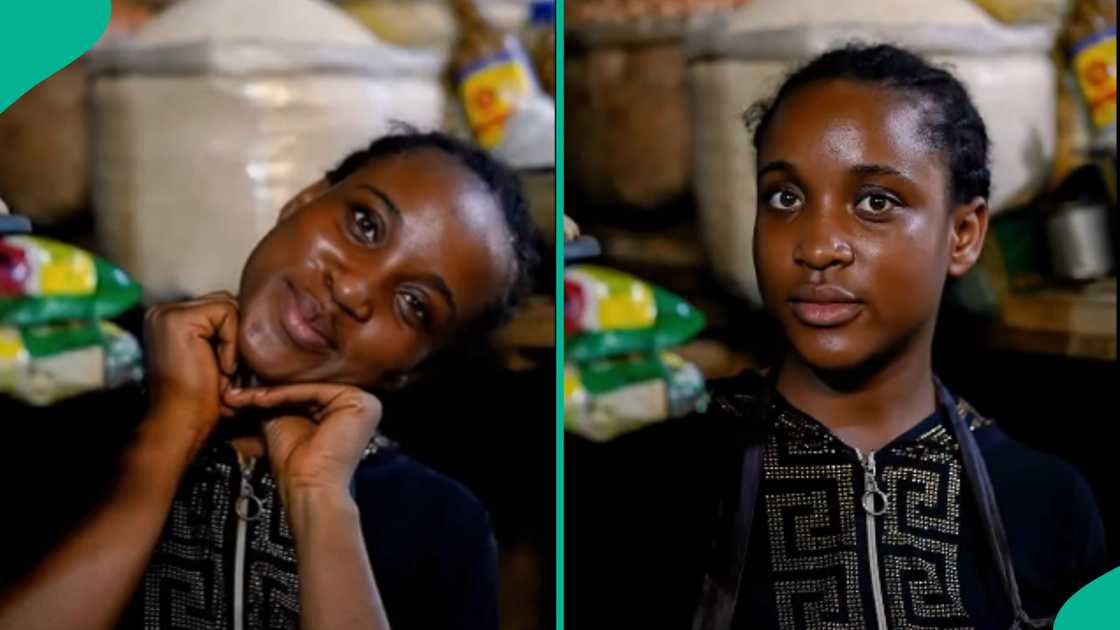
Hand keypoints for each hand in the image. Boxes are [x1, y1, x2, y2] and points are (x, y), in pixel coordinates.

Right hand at [142, 291, 238, 451]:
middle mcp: (163, 311)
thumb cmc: (201, 399)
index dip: (235, 335)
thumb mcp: (215, 357)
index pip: (219, 307)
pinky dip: (233, 343)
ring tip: (224, 370)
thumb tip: (258, 310)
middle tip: (229, 370)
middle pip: (225, 303)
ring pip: (228, 306)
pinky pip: (228, 314)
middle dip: (237, 335)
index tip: (230, 367)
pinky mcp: (178, 319)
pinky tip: (222, 368)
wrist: (181, 423)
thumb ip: (224, 330)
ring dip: (235, 341)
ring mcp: (167, 312)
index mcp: (167, 318)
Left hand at [222, 384, 381, 500]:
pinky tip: (259, 400)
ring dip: (270, 392)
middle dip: (268, 389)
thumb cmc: (296, 464)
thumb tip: (248, 374)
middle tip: (235, 390)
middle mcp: (359, 403)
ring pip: (308, 388)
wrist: (307, 488)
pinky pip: (314, 391)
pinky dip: (283, 395)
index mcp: (346, 407)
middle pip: (306, 387)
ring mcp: (364, 402)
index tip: (238, 391)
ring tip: (240, 397)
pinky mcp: (361, 402)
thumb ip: (272, 396)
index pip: (304, 389)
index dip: (270, 390)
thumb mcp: (279, 419)